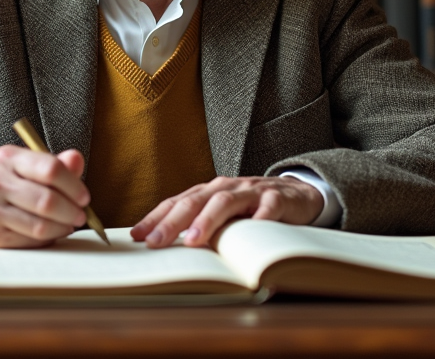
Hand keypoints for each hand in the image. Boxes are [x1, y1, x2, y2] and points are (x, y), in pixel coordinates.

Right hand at [0, 145, 89, 247]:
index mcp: (8, 157)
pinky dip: (47, 239)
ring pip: (39, 226)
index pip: (50, 169)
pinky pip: (30, 241)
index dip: (73, 186)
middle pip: (47, 201)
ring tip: (69, 224)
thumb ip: (57, 163)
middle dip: (71, 211)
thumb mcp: (31, 165)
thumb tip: (76, 160)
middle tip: (81, 215)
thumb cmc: (13, 182)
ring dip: (62, 228)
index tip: (84, 197)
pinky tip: (51, 232)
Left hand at [130, 176, 323, 248]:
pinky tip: (249, 232)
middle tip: (154, 241)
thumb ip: (202, 224)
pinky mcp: (278, 199)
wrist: (297, 193)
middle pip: (195, 201)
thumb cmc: (253, 208)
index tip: (136, 236)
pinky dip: (258, 220)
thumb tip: (166, 246)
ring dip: (207, 220)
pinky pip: (267, 208)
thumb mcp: (225, 214)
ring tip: (192, 240)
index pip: (178, 202)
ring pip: (225, 202)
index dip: (156, 217)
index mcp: (211, 191)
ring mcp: (252, 192)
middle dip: (172, 221)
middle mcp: (228, 187)